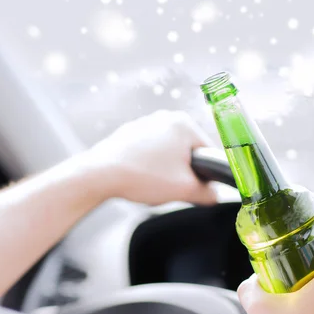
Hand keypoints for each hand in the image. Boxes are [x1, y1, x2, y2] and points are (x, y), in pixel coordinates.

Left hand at [88, 110, 217, 205]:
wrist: (99, 175)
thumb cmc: (142, 176)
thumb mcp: (184, 190)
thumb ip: (208, 193)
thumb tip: (214, 195)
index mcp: (183, 123)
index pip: (208, 151)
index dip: (204, 174)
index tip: (193, 187)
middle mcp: (164, 117)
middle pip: (187, 152)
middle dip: (181, 173)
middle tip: (169, 187)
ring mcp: (145, 124)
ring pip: (167, 154)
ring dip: (164, 171)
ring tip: (150, 183)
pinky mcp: (129, 134)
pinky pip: (148, 154)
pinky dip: (147, 167)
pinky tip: (138, 178)